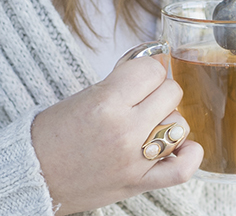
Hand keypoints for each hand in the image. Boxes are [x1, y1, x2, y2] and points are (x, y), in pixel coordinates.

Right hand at [31, 57, 202, 214]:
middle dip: (159, 90)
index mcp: (107, 103)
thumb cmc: (56, 131)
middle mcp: (124, 131)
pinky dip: (189, 155)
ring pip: (180, 124)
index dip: (148, 69)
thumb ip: (126, 81)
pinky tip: (179, 145)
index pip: (152, 70)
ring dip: (168, 119)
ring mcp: (134, 160)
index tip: (141, 76)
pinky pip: (182, 169)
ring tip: (148, 122)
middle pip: (171, 92)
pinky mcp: (138, 183)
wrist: (34, 173)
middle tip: (143, 98)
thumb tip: (158, 65)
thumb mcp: (89, 93)